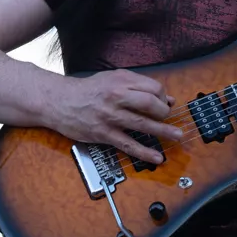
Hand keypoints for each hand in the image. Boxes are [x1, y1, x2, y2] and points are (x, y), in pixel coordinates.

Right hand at [42, 68, 183, 164]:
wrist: (59, 101)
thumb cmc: (88, 90)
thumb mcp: (113, 79)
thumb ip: (139, 86)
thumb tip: (168, 99)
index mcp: (121, 81)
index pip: (153, 87)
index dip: (163, 96)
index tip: (165, 102)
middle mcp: (117, 97)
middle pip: (150, 104)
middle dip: (163, 112)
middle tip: (167, 117)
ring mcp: (110, 117)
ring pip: (142, 124)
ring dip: (163, 131)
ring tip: (177, 136)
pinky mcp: (104, 134)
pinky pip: (128, 144)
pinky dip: (144, 152)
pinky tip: (157, 157)